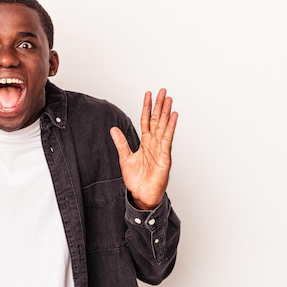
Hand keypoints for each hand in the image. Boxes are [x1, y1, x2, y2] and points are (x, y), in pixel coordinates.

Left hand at [110, 89, 177, 209]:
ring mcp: (161, 149)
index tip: (148, 95)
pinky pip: (168, 139)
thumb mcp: (125, 158)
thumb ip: (121, 143)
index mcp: (145, 143)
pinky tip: (173, 116)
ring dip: (166, 112)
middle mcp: (154, 144)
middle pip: (157, 120)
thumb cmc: (136, 180)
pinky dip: (170, 126)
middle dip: (159, 105)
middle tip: (163, 91)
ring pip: (163, 126)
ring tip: (169, 99)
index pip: (146, 121)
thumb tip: (113, 129)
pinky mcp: (165, 157)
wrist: (141, 195)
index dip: (147, 107)